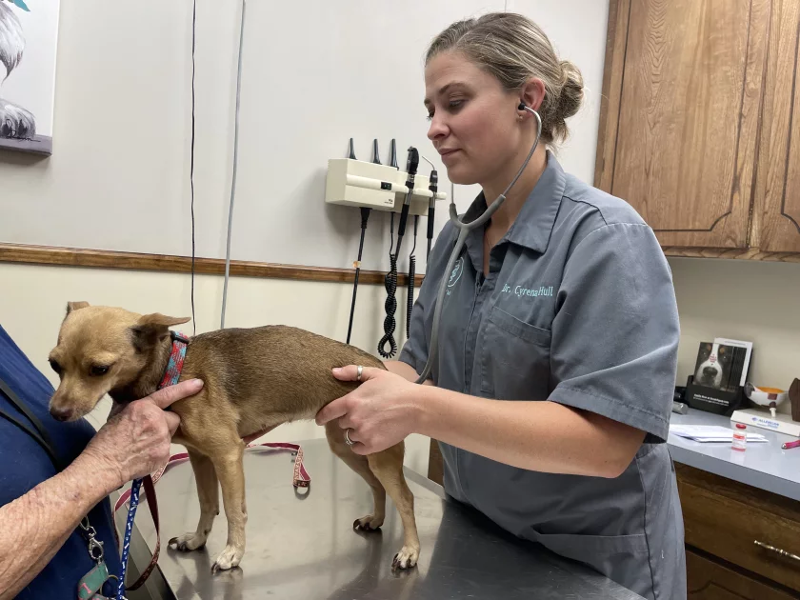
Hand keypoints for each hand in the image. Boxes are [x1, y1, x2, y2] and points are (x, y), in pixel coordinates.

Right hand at [82, 379, 203, 488]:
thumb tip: (138, 398)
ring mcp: (162, 439)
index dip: (185, 388)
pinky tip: (143, 454)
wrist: (103, 465)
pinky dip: (158, 450)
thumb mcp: (117, 414)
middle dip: (165, 422)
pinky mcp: (164, 454)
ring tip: (142, 444)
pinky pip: (166, 448)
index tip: (198, 384)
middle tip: (148, 430)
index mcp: (144, 408)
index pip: (168, 394)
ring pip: (170, 433)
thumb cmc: (106, 440)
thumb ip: (133, 405)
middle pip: (173, 418)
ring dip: (161, 436)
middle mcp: (156, 421)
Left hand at [315, 366, 419, 454]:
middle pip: (342, 423)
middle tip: (365, 414)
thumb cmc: (397, 388)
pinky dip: (362, 444)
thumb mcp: (375, 374)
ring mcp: (362, 433)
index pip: (328, 412)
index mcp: (351, 401)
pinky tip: (372, 436)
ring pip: (351, 435)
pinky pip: (358, 448)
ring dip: (357, 432)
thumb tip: (333, 372)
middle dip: (350, 419)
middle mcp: (353, 419)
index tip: (320, 419)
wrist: (415, 407)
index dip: (322, 416)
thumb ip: (352, 372)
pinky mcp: (372, 445)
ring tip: (372, 424)